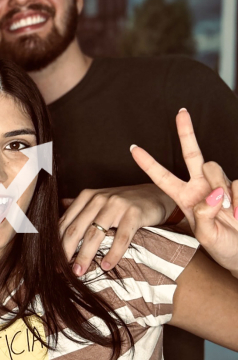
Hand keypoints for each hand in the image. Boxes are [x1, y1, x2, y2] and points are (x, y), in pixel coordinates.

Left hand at [60, 183, 174, 274]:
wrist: (155, 195)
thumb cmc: (123, 202)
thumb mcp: (99, 201)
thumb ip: (79, 208)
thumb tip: (58, 210)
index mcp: (86, 196)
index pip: (66, 222)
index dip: (56, 243)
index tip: (52, 261)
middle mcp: (99, 198)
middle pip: (76, 229)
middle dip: (66, 252)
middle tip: (61, 270)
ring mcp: (117, 205)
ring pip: (95, 234)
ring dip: (85, 256)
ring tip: (79, 272)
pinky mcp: (134, 213)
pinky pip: (121, 238)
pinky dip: (113, 254)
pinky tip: (106, 266)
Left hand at [132, 108, 237, 275]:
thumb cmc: (222, 246)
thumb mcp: (207, 236)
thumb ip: (205, 217)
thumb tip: (212, 196)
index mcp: (184, 197)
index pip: (162, 176)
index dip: (148, 163)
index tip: (133, 148)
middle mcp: (201, 187)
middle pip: (193, 154)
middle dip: (187, 132)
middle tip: (181, 112)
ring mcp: (221, 185)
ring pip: (215, 168)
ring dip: (220, 189)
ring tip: (228, 214)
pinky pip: (237, 184)